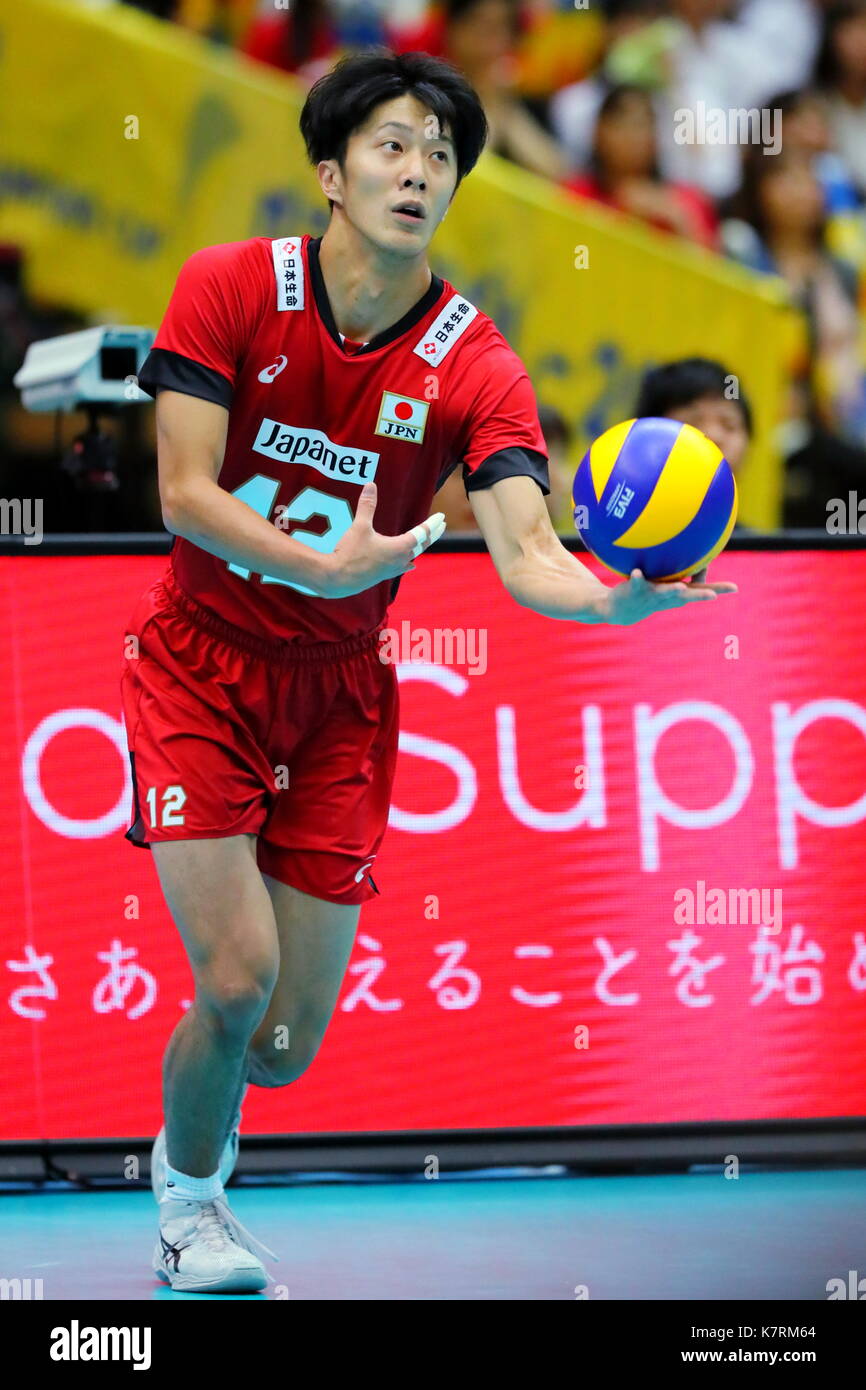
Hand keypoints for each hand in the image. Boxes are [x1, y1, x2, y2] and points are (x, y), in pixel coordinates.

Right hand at [322, 481, 445, 598]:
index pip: (422, 534)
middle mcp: (400, 560)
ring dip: (420, 547)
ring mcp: (393, 570)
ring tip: (426, 542)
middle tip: (441, 526)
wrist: (338, 579)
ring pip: (413, 556)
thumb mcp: (359, 526)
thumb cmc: (350, 552)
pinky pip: (403, 566)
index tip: (441, 517)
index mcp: (399, 547)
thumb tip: (371, 485)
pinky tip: (410, 564)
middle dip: (432, 535)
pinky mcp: (384, 575)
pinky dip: (409, 561)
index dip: (432, 524)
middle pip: (422, 546)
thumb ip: (367, 506)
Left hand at [605, 568, 737, 625]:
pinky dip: (637, 577)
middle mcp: (669, 596)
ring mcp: (653, 594)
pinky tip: (636, 571)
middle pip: (688, 596)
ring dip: (673, 589)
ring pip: (665, 591)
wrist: (622, 610)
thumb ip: (684, 571)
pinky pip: (636, 582)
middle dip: (702, 595)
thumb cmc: (651, 592)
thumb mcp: (669, 584)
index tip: (733, 588)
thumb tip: (701, 554)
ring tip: (681, 586)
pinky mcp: (636, 589)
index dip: (719, 589)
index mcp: (679, 595)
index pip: (703, 591)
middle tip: (714, 596)